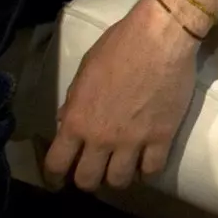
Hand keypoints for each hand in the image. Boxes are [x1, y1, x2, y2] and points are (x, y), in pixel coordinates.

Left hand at [44, 0, 198, 189]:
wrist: (160, 36)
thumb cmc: (119, 45)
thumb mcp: (85, 70)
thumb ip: (75, 101)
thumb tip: (68, 123)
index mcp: (77, 120)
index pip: (56, 164)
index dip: (54, 177)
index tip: (58, 179)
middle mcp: (102, 137)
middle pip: (88, 180)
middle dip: (88, 180)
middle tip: (95, 171)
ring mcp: (133, 140)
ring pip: (120, 181)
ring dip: (118, 178)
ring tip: (122, 167)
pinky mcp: (162, 137)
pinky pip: (152, 170)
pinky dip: (147, 172)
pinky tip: (146, 163)